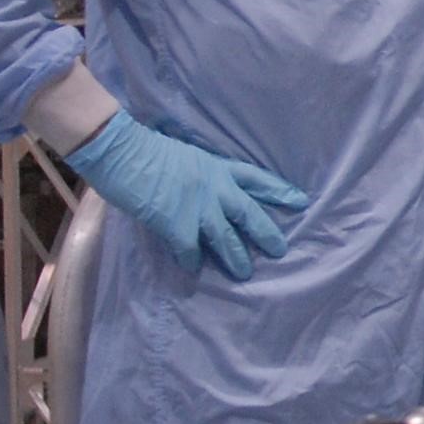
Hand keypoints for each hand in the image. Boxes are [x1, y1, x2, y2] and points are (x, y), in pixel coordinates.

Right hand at [67, 112, 306, 281]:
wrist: (122, 151)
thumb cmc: (147, 149)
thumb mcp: (187, 157)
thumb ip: (203, 176)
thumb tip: (207, 193)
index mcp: (218, 167)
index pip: (257, 179)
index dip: (279, 190)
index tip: (301, 201)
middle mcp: (216, 187)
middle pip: (250, 213)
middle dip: (266, 233)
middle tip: (280, 249)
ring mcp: (198, 207)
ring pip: (226, 237)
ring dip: (236, 257)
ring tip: (245, 273)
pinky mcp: (176, 224)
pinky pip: (190, 250)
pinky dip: (191, 261)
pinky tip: (192, 269)